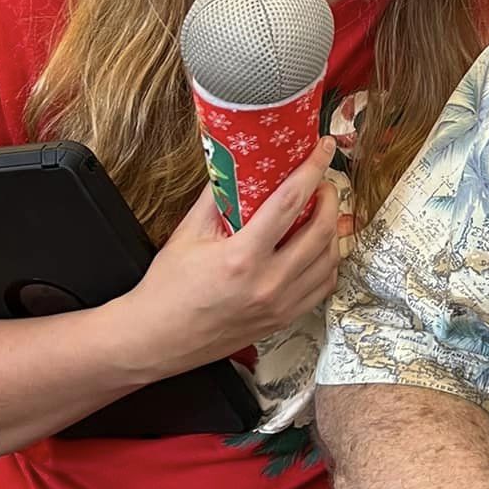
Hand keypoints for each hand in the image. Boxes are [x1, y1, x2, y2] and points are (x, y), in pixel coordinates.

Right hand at [115, 138, 340, 372]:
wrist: (156, 340)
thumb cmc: (167, 289)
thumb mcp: (187, 233)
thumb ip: (216, 197)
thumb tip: (235, 165)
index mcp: (241, 258)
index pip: (290, 202)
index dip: (312, 169)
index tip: (324, 149)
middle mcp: (267, 283)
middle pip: (321, 230)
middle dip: (330, 198)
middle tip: (323, 183)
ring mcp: (279, 305)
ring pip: (329, 259)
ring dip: (332, 229)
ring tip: (322, 212)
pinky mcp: (283, 320)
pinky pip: (323, 286)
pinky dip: (327, 262)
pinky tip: (317, 247)